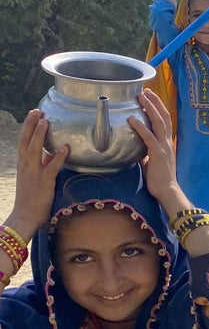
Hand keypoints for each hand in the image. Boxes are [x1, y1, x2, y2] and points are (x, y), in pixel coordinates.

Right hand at [7, 110, 68, 241]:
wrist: (24, 217)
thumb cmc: (31, 199)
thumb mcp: (34, 178)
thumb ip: (42, 165)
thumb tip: (50, 153)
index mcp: (23, 165)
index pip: (23, 141)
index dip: (28, 127)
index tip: (33, 115)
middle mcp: (26, 166)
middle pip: (25, 141)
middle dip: (30, 125)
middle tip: (37, 110)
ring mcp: (34, 174)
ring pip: (35, 150)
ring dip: (40, 135)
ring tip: (46, 122)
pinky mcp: (44, 183)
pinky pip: (51, 168)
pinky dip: (58, 157)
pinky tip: (65, 147)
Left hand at [129, 89, 180, 207]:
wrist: (168, 190)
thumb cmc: (160, 179)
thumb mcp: (152, 162)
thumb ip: (146, 153)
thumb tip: (137, 149)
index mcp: (167, 142)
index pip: (165, 120)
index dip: (159, 107)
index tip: (151, 97)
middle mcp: (168, 141)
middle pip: (163, 116)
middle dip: (155, 102)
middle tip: (146, 90)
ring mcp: (164, 146)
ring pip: (158, 122)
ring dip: (149, 107)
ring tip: (141, 97)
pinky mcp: (158, 153)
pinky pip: (148, 136)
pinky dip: (140, 126)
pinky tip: (132, 118)